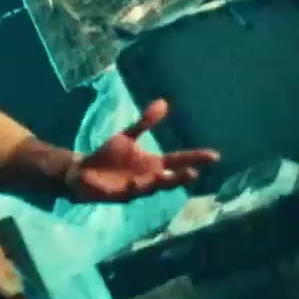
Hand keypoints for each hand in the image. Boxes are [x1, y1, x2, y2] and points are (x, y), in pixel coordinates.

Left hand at [69, 99, 219, 202]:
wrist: (83, 172)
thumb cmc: (109, 156)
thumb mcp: (128, 137)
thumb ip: (145, 123)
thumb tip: (164, 102)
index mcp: (154, 164)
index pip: (179, 161)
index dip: (195, 158)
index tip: (214, 155)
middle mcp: (149, 178)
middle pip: (170, 178)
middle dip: (180, 176)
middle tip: (194, 172)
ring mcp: (136, 188)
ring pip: (152, 187)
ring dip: (159, 183)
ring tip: (166, 176)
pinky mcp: (121, 195)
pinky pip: (129, 192)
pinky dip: (133, 187)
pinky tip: (134, 182)